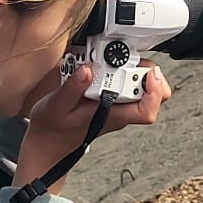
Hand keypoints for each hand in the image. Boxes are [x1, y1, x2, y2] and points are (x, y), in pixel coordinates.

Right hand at [14, 61, 171, 193]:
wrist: (47, 143)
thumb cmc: (52, 129)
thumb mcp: (56, 106)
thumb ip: (72, 88)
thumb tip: (88, 70)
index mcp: (112, 115)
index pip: (147, 111)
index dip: (155, 92)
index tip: (148, 73)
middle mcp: (120, 111)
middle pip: (152, 95)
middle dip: (144, 71)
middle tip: (123, 59)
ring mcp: (117, 105)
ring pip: (142, 88)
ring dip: (132, 69)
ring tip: (110, 59)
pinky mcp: (111, 99)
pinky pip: (127, 84)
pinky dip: (120, 70)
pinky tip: (104, 64)